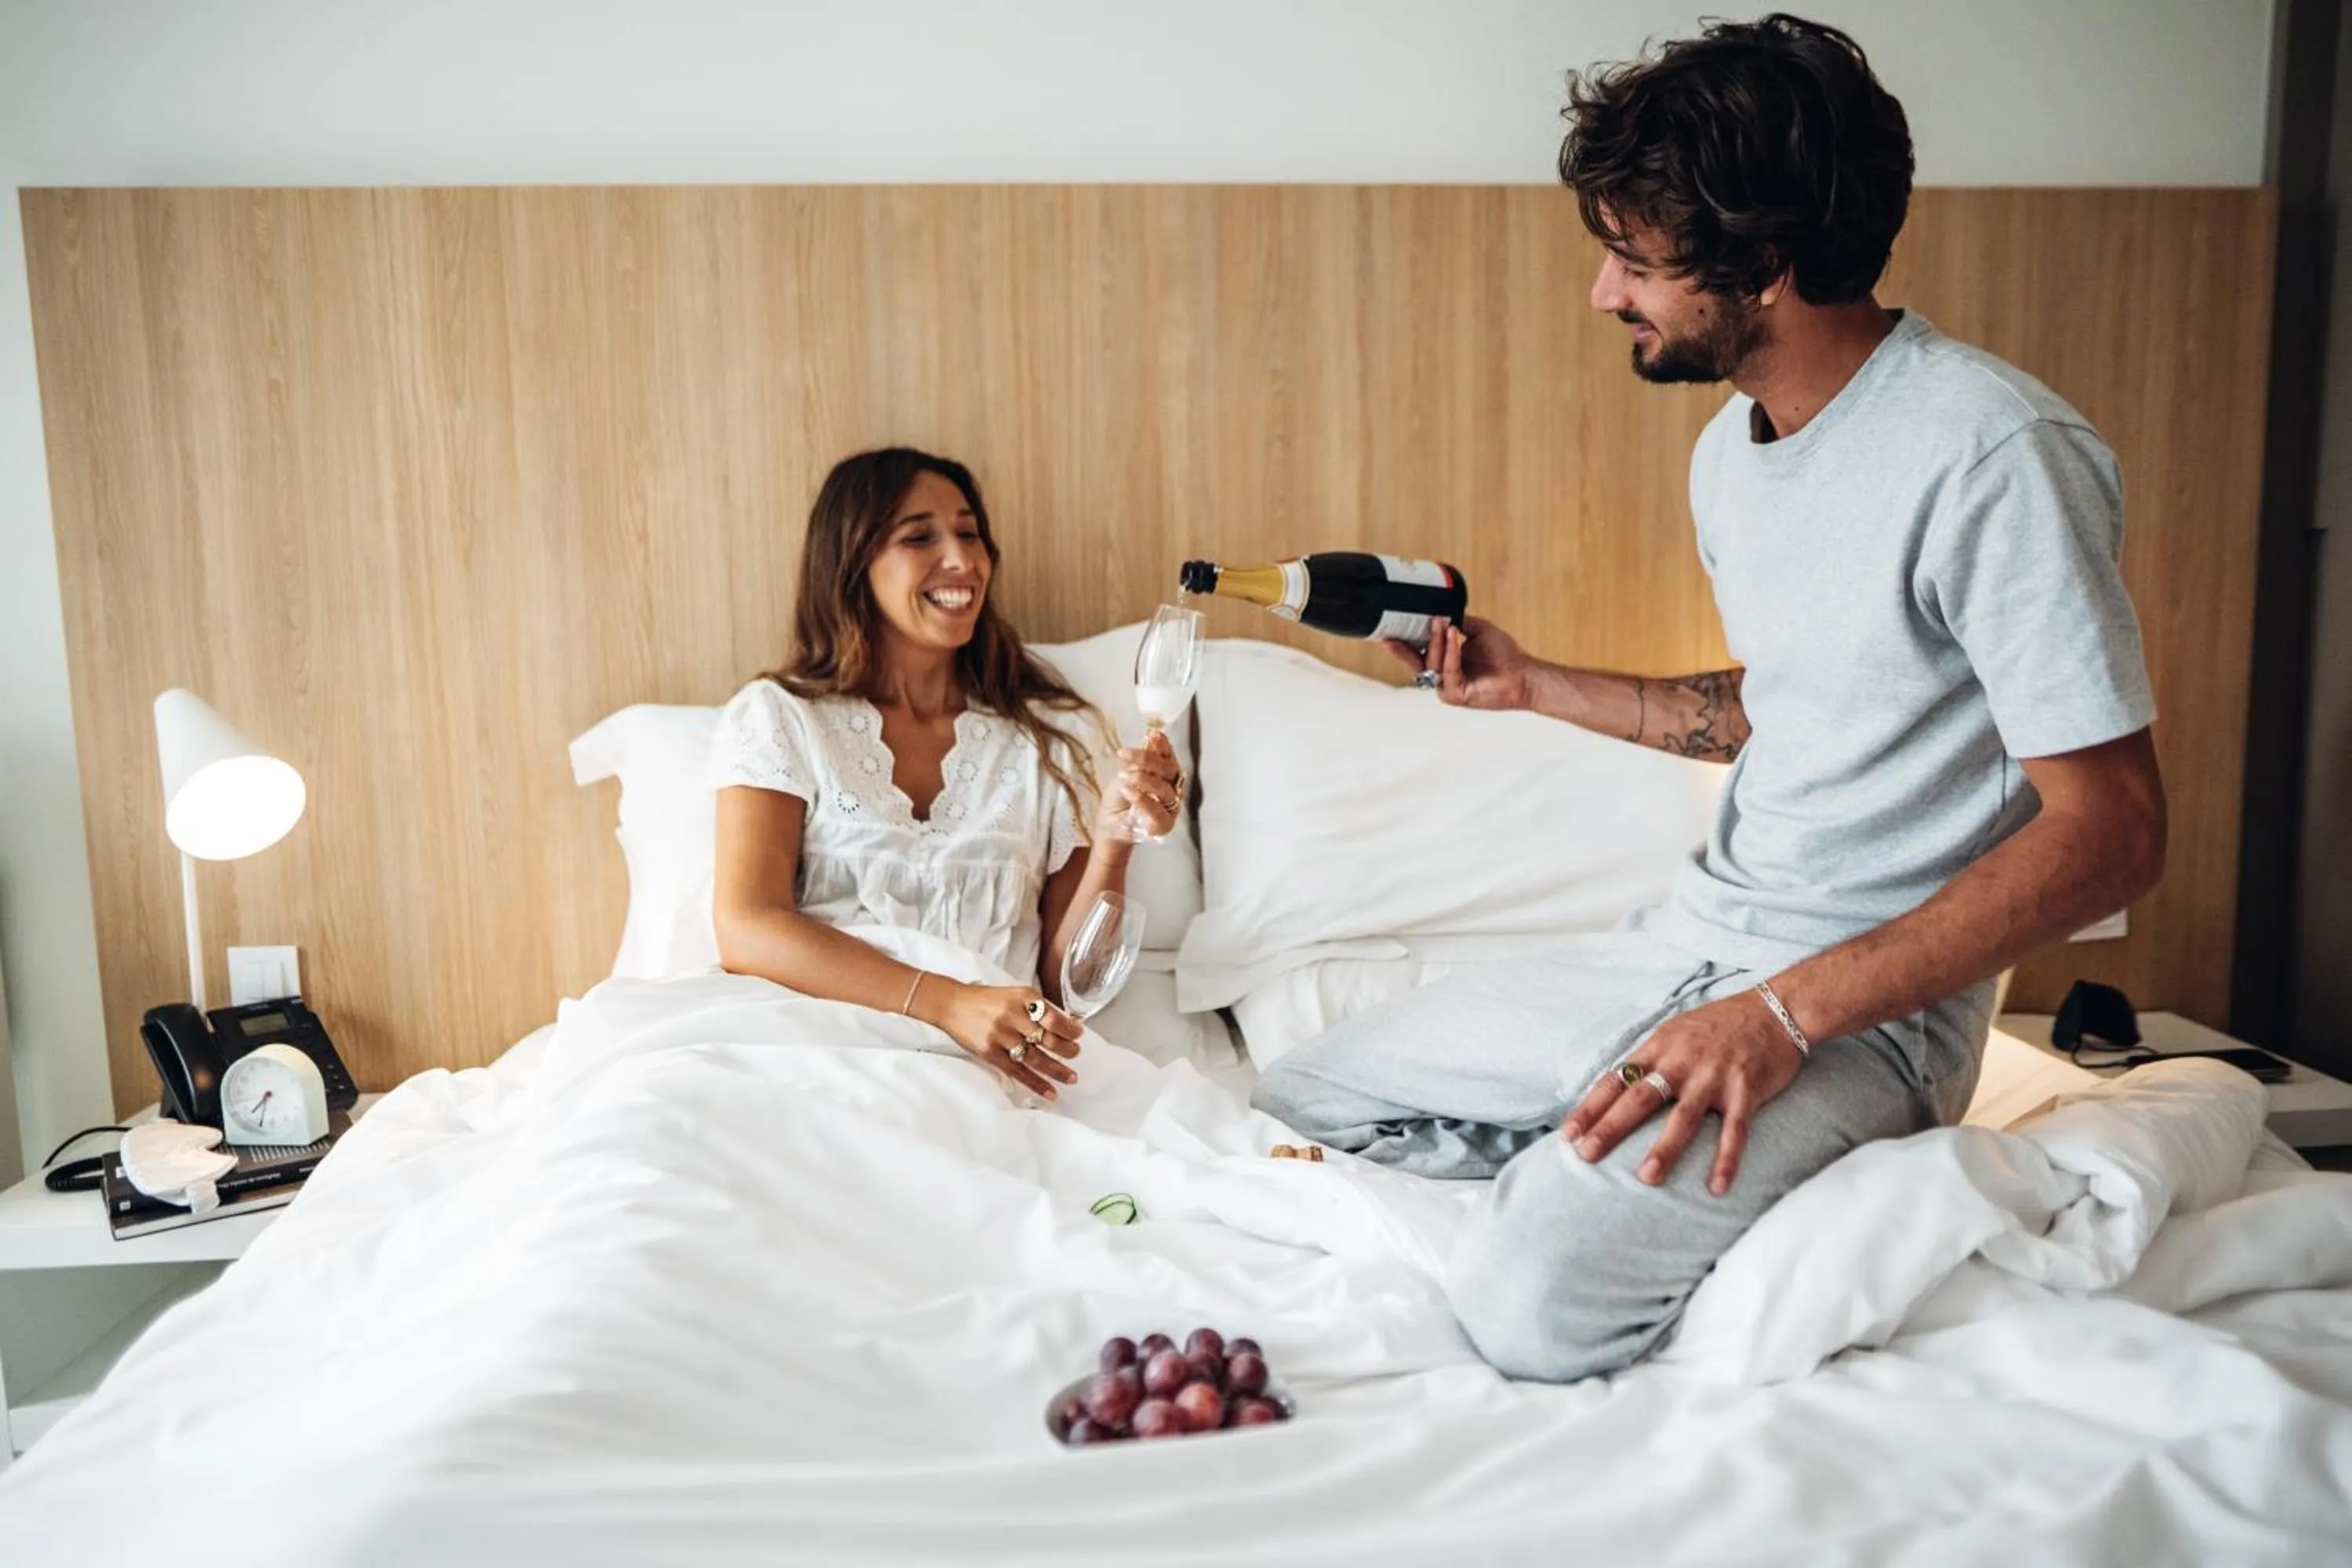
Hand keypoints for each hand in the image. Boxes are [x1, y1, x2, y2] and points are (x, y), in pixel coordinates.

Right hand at [925, 982, 1083, 1100]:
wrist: (953, 1004)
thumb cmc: (987, 999)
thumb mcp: (1014, 994)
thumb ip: (1037, 1007)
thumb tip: (1066, 1024)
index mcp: (1023, 997)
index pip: (1054, 1016)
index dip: (1070, 1029)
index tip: (1079, 1034)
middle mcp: (1013, 1016)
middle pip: (1048, 1038)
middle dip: (1067, 1050)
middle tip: (1076, 1055)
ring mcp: (1001, 1036)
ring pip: (1036, 1058)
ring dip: (1057, 1070)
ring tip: (1071, 1077)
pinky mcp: (990, 1053)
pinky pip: (1018, 1072)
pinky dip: (1037, 1084)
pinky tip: (1050, 1092)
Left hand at [1094, 728, 1183, 842]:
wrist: (1110, 824)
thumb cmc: (1120, 798)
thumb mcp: (1126, 774)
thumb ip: (1139, 761)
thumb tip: (1150, 739)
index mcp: (1166, 774)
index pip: (1168, 756)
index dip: (1163, 744)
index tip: (1152, 734)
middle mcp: (1173, 788)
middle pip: (1169, 769)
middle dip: (1148, 759)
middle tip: (1125, 753)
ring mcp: (1171, 807)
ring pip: (1164, 789)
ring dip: (1142, 779)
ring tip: (1124, 776)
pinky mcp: (1165, 824)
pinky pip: (1157, 811)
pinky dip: (1142, 800)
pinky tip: (1128, 792)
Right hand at [1384, 617, 1536, 710]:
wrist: (1523, 673)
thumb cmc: (1504, 656)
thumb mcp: (1478, 630)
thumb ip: (1459, 621)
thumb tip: (1442, 610)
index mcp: (1444, 663)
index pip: (1419, 651)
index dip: (1406, 639)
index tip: (1393, 625)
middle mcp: (1442, 676)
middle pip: (1416, 660)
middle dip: (1404, 645)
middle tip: (1393, 630)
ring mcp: (1447, 688)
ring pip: (1431, 663)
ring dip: (1436, 640)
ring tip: (1440, 622)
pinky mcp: (1455, 695)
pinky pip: (1448, 671)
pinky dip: (1451, 652)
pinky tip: (1454, 635)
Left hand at [1559, 989, 1805, 1195]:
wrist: (1776, 1009)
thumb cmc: (1720, 1024)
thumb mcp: (1675, 1031)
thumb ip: (1649, 1058)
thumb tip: (1617, 1087)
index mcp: (1659, 1047)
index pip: (1616, 1079)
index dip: (1591, 1107)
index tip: (1568, 1134)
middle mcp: (1682, 1062)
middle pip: (1640, 1098)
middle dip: (1611, 1127)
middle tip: (1587, 1155)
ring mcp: (1714, 1076)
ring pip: (1684, 1117)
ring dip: (1665, 1148)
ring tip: (1646, 1178)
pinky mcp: (1747, 1090)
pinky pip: (1736, 1130)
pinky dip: (1727, 1159)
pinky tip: (1717, 1187)